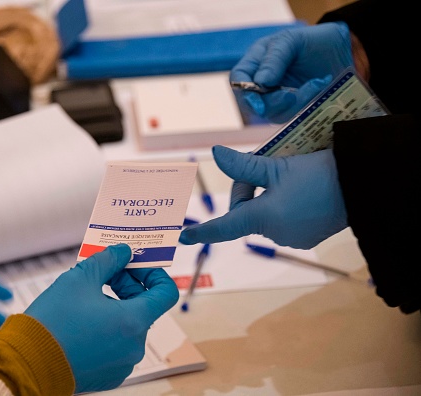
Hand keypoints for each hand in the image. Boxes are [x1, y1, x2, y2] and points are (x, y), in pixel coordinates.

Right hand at [25, 244, 178, 392]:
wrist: (26, 364)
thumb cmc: (53, 322)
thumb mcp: (79, 279)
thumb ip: (108, 260)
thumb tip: (123, 252)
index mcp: (134, 322)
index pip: (166, 293)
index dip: (154, 274)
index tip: (135, 265)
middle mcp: (135, 346)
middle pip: (144, 307)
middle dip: (127, 286)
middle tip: (104, 273)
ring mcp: (123, 363)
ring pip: (129, 325)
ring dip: (115, 306)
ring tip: (86, 297)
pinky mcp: (109, 374)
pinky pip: (116, 344)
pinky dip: (107, 328)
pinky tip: (83, 320)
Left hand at [179, 146, 347, 248]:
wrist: (364, 185)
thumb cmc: (318, 174)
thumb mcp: (277, 166)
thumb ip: (243, 165)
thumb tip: (215, 154)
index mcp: (262, 218)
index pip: (224, 227)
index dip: (202, 231)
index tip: (183, 236)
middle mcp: (274, 234)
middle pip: (246, 211)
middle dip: (250, 190)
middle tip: (268, 167)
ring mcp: (292, 238)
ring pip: (264, 214)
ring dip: (267, 196)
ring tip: (289, 176)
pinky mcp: (307, 236)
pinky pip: (284, 220)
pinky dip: (284, 205)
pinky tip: (301, 190)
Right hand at [230, 22, 352, 122]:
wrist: (345, 51)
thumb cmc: (315, 41)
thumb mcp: (293, 41)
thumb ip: (275, 58)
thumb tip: (260, 82)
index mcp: (256, 61)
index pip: (238, 79)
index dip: (244, 91)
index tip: (258, 102)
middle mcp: (262, 82)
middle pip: (252, 102)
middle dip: (271, 103)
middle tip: (290, 96)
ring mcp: (276, 98)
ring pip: (272, 113)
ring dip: (294, 102)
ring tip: (316, 83)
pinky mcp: (293, 109)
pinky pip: (291, 116)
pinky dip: (305, 104)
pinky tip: (319, 88)